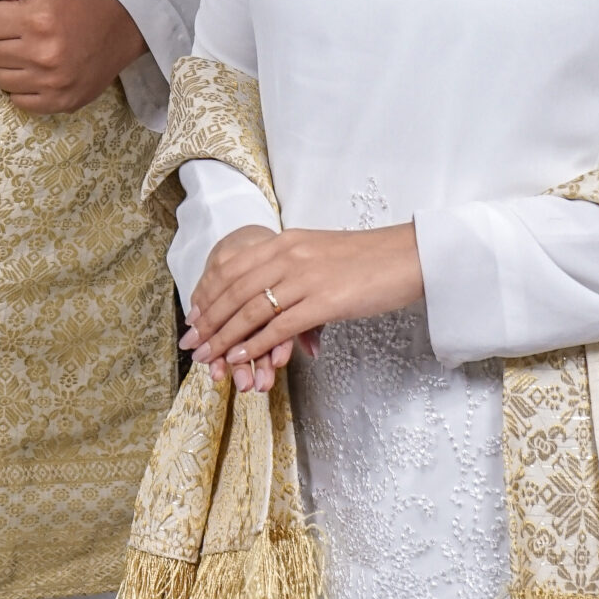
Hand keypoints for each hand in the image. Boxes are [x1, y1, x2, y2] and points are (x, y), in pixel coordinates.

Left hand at [0, 0, 144, 114]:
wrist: (119, 29)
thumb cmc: (72, 4)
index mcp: (37, 18)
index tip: (12, 15)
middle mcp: (44, 53)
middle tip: (22, 33)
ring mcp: (51, 82)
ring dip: (8, 64)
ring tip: (30, 52)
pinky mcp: (59, 102)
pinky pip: (16, 100)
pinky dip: (21, 86)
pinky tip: (37, 71)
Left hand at [182, 223, 423, 389]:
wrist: (407, 257)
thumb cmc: (368, 259)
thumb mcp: (319, 253)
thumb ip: (291, 268)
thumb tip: (270, 296)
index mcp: (286, 240)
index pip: (232, 267)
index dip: (208, 293)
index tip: (194, 315)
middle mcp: (289, 255)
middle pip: (234, 290)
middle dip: (208, 319)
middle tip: (191, 342)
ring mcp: (305, 278)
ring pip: (250, 311)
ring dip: (224, 337)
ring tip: (207, 356)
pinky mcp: (323, 302)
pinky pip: (278, 327)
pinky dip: (254, 345)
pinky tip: (240, 358)